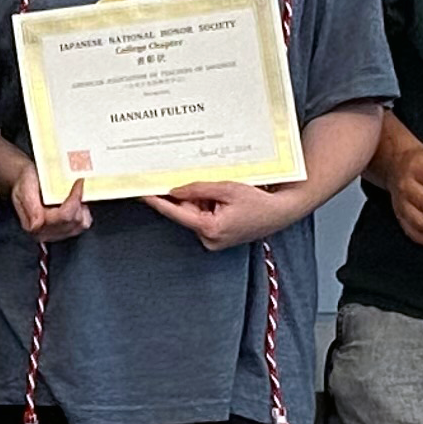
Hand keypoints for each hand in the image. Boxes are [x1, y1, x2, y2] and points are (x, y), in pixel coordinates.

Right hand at [7, 163, 91, 243]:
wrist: (24, 182)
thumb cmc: (25, 182)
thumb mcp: (24, 187)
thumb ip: (29, 204)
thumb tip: (37, 223)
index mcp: (34, 225)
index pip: (64, 216)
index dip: (75, 198)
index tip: (79, 182)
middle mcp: (45, 234)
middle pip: (74, 221)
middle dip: (79, 201)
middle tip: (77, 185)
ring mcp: (55, 235)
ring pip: (80, 224)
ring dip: (82, 208)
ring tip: (76, 194)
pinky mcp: (64, 233)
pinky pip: (82, 225)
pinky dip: (83, 213)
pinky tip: (77, 203)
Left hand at [142, 179, 311, 253]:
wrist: (281, 212)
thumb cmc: (259, 202)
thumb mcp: (226, 188)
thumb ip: (197, 189)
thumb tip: (174, 190)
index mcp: (209, 229)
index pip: (175, 212)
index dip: (156, 201)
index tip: (141, 192)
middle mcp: (209, 239)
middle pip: (185, 212)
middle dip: (189, 195)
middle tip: (205, 183)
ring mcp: (213, 240)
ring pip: (194, 213)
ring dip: (200, 200)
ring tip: (224, 193)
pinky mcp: (217, 237)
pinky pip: (203, 217)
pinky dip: (207, 206)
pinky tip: (223, 199)